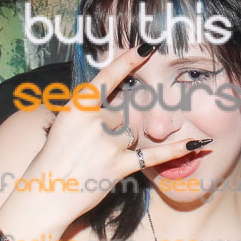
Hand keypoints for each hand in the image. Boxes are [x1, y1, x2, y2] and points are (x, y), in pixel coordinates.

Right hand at [19, 44, 206, 222]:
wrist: (43, 195)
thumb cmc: (54, 159)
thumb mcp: (65, 124)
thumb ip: (90, 111)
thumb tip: (118, 103)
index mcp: (77, 106)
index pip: (108, 76)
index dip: (129, 60)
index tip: (148, 45)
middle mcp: (93, 120)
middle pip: (122, 113)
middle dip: (113, 129)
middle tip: (90, 147)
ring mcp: (106, 143)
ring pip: (132, 133)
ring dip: (122, 146)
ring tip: (97, 160)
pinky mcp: (118, 165)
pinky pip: (154, 154)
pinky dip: (176, 150)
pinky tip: (198, 143)